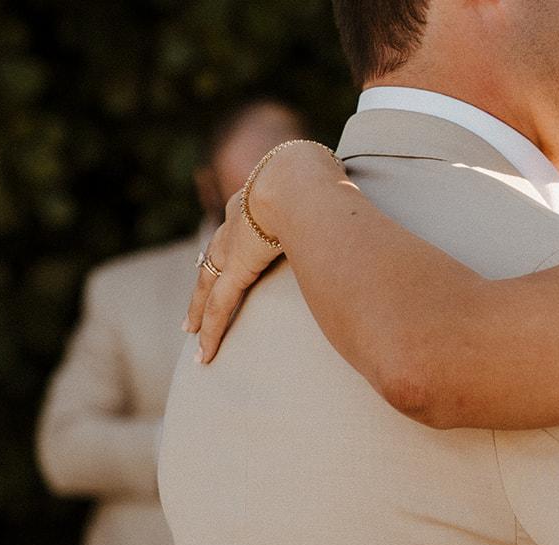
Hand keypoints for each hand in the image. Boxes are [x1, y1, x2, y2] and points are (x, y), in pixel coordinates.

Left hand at [185, 140, 344, 362]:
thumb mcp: (325, 187)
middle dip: (203, 283)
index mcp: (256, 201)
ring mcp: (233, 247)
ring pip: (208, 285)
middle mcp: (237, 222)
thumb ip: (339, 204)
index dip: (234, 248)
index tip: (227, 263)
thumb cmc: (319, 176)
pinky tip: (204, 354)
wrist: (299, 178)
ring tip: (191, 333)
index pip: (240, 230)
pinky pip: (218, 307)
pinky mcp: (237, 269)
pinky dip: (211, 331)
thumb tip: (368, 214)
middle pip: (214, 259)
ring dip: (199, 312)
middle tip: (193, 304)